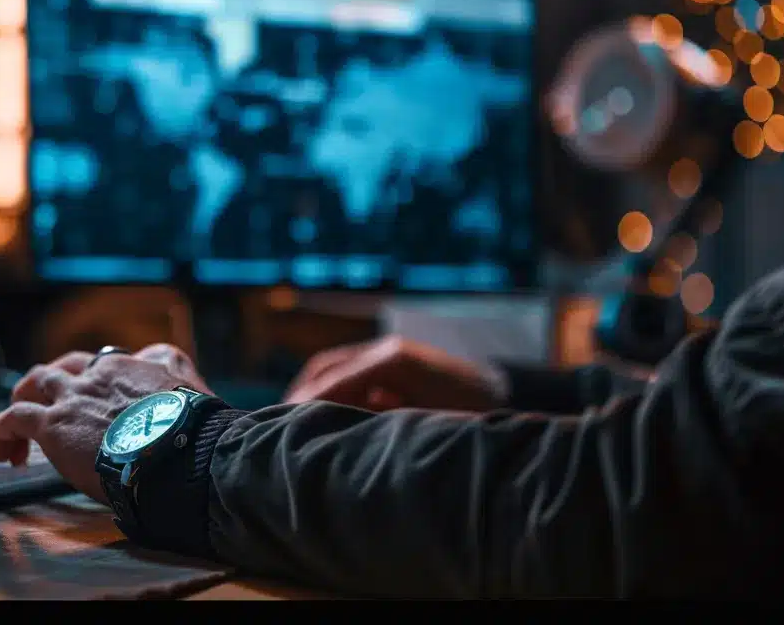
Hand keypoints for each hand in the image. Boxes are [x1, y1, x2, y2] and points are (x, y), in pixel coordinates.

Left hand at [0, 344, 209, 503]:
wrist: (180, 451)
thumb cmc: (194, 432)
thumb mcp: (194, 388)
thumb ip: (179, 377)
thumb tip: (176, 376)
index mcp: (133, 366)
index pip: (104, 366)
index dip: (95, 386)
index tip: (96, 410)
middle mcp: (98, 374)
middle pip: (64, 368)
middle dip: (52, 388)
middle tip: (49, 413)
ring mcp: (73, 396)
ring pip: (32, 385)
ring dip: (23, 406)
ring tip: (17, 437)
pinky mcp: (53, 424)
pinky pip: (13, 419)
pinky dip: (4, 433)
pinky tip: (5, 455)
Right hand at [284, 336, 502, 411]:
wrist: (507, 395)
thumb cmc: (471, 414)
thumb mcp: (425, 424)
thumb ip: (380, 423)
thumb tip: (339, 431)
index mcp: (392, 361)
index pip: (333, 380)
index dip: (306, 404)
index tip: (283, 427)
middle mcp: (386, 351)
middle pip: (326, 367)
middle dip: (300, 395)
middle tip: (277, 425)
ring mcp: (390, 354)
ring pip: (334, 368)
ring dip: (312, 393)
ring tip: (293, 422)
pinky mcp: (394, 364)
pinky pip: (351, 373)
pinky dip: (331, 392)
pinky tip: (323, 416)